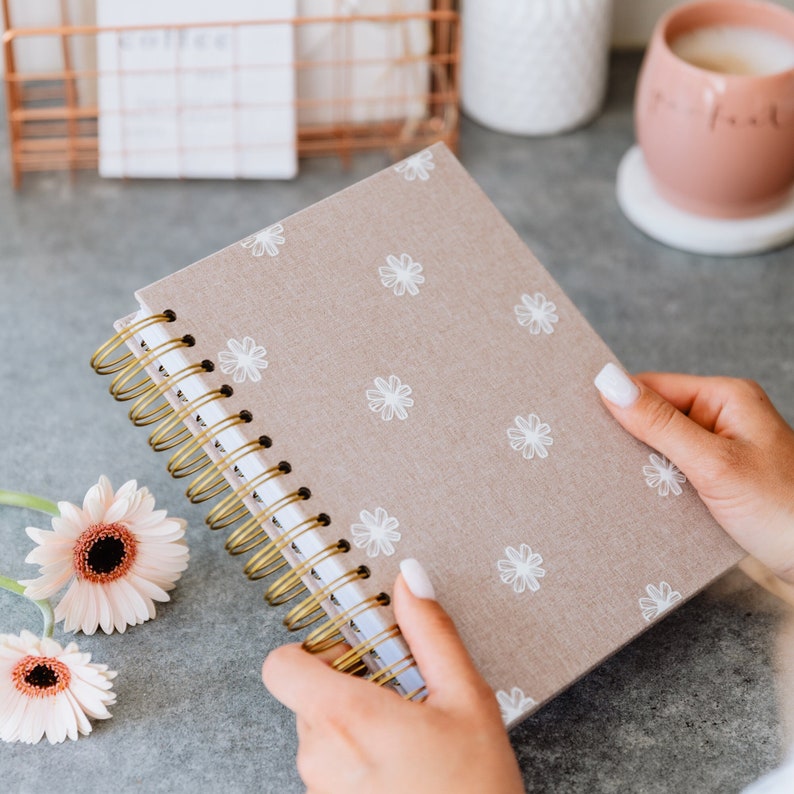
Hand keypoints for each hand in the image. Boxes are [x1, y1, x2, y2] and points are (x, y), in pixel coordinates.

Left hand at [261, 562, 523, 793]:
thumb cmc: (475, 792)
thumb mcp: (466, 699)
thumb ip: (431, 632)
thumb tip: (410, 579)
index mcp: (344, 717)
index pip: (281, 665)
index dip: (312, 651)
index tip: (354, 654)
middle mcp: (319, 758)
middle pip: (308, 697)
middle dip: (349, 688)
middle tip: (402, 698)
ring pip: (323, 736)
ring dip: (357, 728)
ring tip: (411, 741)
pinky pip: (332, 773)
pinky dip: (360, 764)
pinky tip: (405, 771)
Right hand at [595, 366, 793, 583]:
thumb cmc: (783, 511)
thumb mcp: (713, 463)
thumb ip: (660, 424)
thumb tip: (609, 384)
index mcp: (726, 397)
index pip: (652, 387)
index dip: (617, 404)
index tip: (581, 423)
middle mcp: (724, 417)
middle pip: (655, 416)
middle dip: (627, 439)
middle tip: (592, 460)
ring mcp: (723, 449)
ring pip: (661, 447)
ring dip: (640, 466)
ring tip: (613, 482)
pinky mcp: (720, 479)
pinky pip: (674, 472)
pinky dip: (656, 485)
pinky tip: (640, 499)